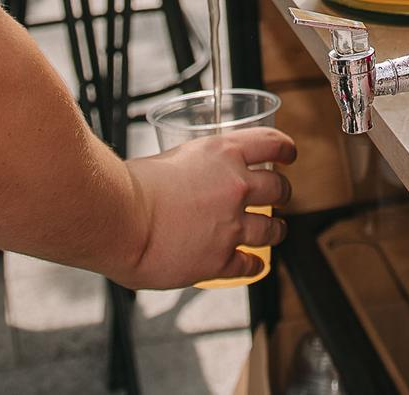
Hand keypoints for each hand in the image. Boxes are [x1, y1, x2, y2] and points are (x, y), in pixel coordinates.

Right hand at [119, 129, 293, 288]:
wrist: (119, 219)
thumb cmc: (131, 186)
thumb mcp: (171, 158)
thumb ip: (194, 168)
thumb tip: (193, 178)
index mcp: (223, 153)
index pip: (272, 142)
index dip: (286, 149)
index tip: (289, 155)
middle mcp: (235, 187)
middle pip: (279, 189)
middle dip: (283, 193)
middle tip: (279, 197)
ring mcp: (232, 226)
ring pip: (272, 229)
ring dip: (276, 230)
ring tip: (274, 231)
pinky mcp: (221, 260)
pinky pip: (250, 264)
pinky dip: (254, 264)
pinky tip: (252, 263)